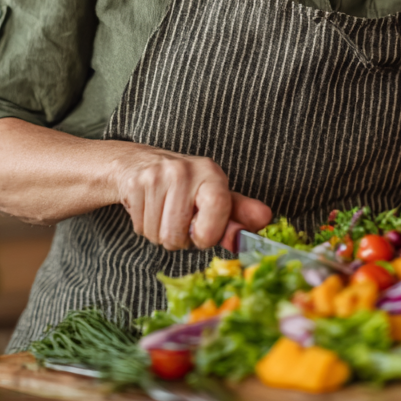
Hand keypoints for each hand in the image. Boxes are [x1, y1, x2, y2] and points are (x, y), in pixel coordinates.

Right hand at [112, 143, 270, 250]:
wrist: (137, 163)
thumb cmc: (183, 184)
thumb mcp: (214, 193)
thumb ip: (239, 212)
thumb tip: (266, 219)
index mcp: (210, 173)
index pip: (218, 211)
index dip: (209, 233)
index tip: (203, 231)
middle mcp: (185, 170)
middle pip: (179, 236)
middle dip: (179, 237)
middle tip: (179, 219)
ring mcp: (157, 176)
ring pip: (159, 236)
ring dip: (161, 233)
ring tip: (163, 212)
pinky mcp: (135, 184)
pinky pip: (141, 228)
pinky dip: (145, 226)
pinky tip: (149, 208)